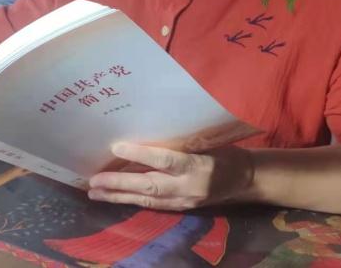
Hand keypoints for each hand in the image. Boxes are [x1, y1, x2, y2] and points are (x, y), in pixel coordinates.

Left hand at [87, 143, 254, 210]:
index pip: (165, 159)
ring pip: (147, 199)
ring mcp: (185, 201)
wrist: (246, 179)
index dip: (140, 154)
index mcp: (198, 165)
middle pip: (149, 185)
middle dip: (119, 184)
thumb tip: (145, 132)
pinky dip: (132, 200)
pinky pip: (153, 205)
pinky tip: (115, 198)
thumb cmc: (226, 153)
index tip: (116, 146)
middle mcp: (189, 186)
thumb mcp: (207, 142)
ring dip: (119, 196)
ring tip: (95, 193)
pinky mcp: (182, 208)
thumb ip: (180, 143)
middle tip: (94, 181)